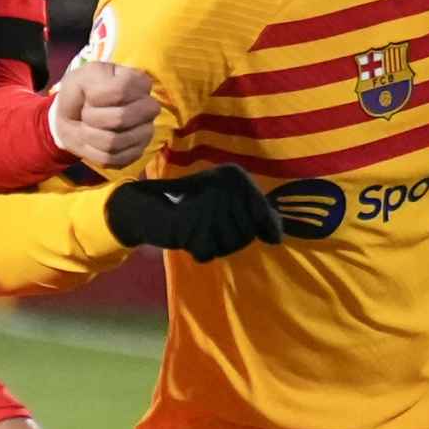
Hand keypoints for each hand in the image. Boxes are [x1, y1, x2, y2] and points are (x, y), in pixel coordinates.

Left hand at [51, 60, 160, 168]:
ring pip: (113, 141)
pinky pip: (111, 158)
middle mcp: (149, 107)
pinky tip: (91, 141)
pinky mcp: (137, 153)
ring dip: (89, 134)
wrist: (74, 117)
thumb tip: (108, 97)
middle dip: (92, 117)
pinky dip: (92, 150)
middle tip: (86, 112)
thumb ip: (92, 81)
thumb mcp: (80, 78)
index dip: (96, 97)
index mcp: (138, 82)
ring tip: (87, 126)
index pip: (120, 91)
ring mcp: (146, 131)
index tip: (88, 95)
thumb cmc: (80, 93)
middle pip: (120, 118)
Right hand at [106, 164, 283, 261]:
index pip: (262, 210)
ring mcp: (206, 207)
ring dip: (218, 246)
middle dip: (235, 238)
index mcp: (233, 175)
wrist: (150, 207)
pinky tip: (192, 238)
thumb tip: (278, 237)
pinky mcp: (189, 226)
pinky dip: (201, 251)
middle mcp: (222, 186)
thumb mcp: (229, 201)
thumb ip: (258, 215)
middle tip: (216, 229)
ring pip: (230, 244)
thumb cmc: (197, 202)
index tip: (273, 239)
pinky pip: (209, 253)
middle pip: (247, 233)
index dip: (268, 227)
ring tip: (204, 232)